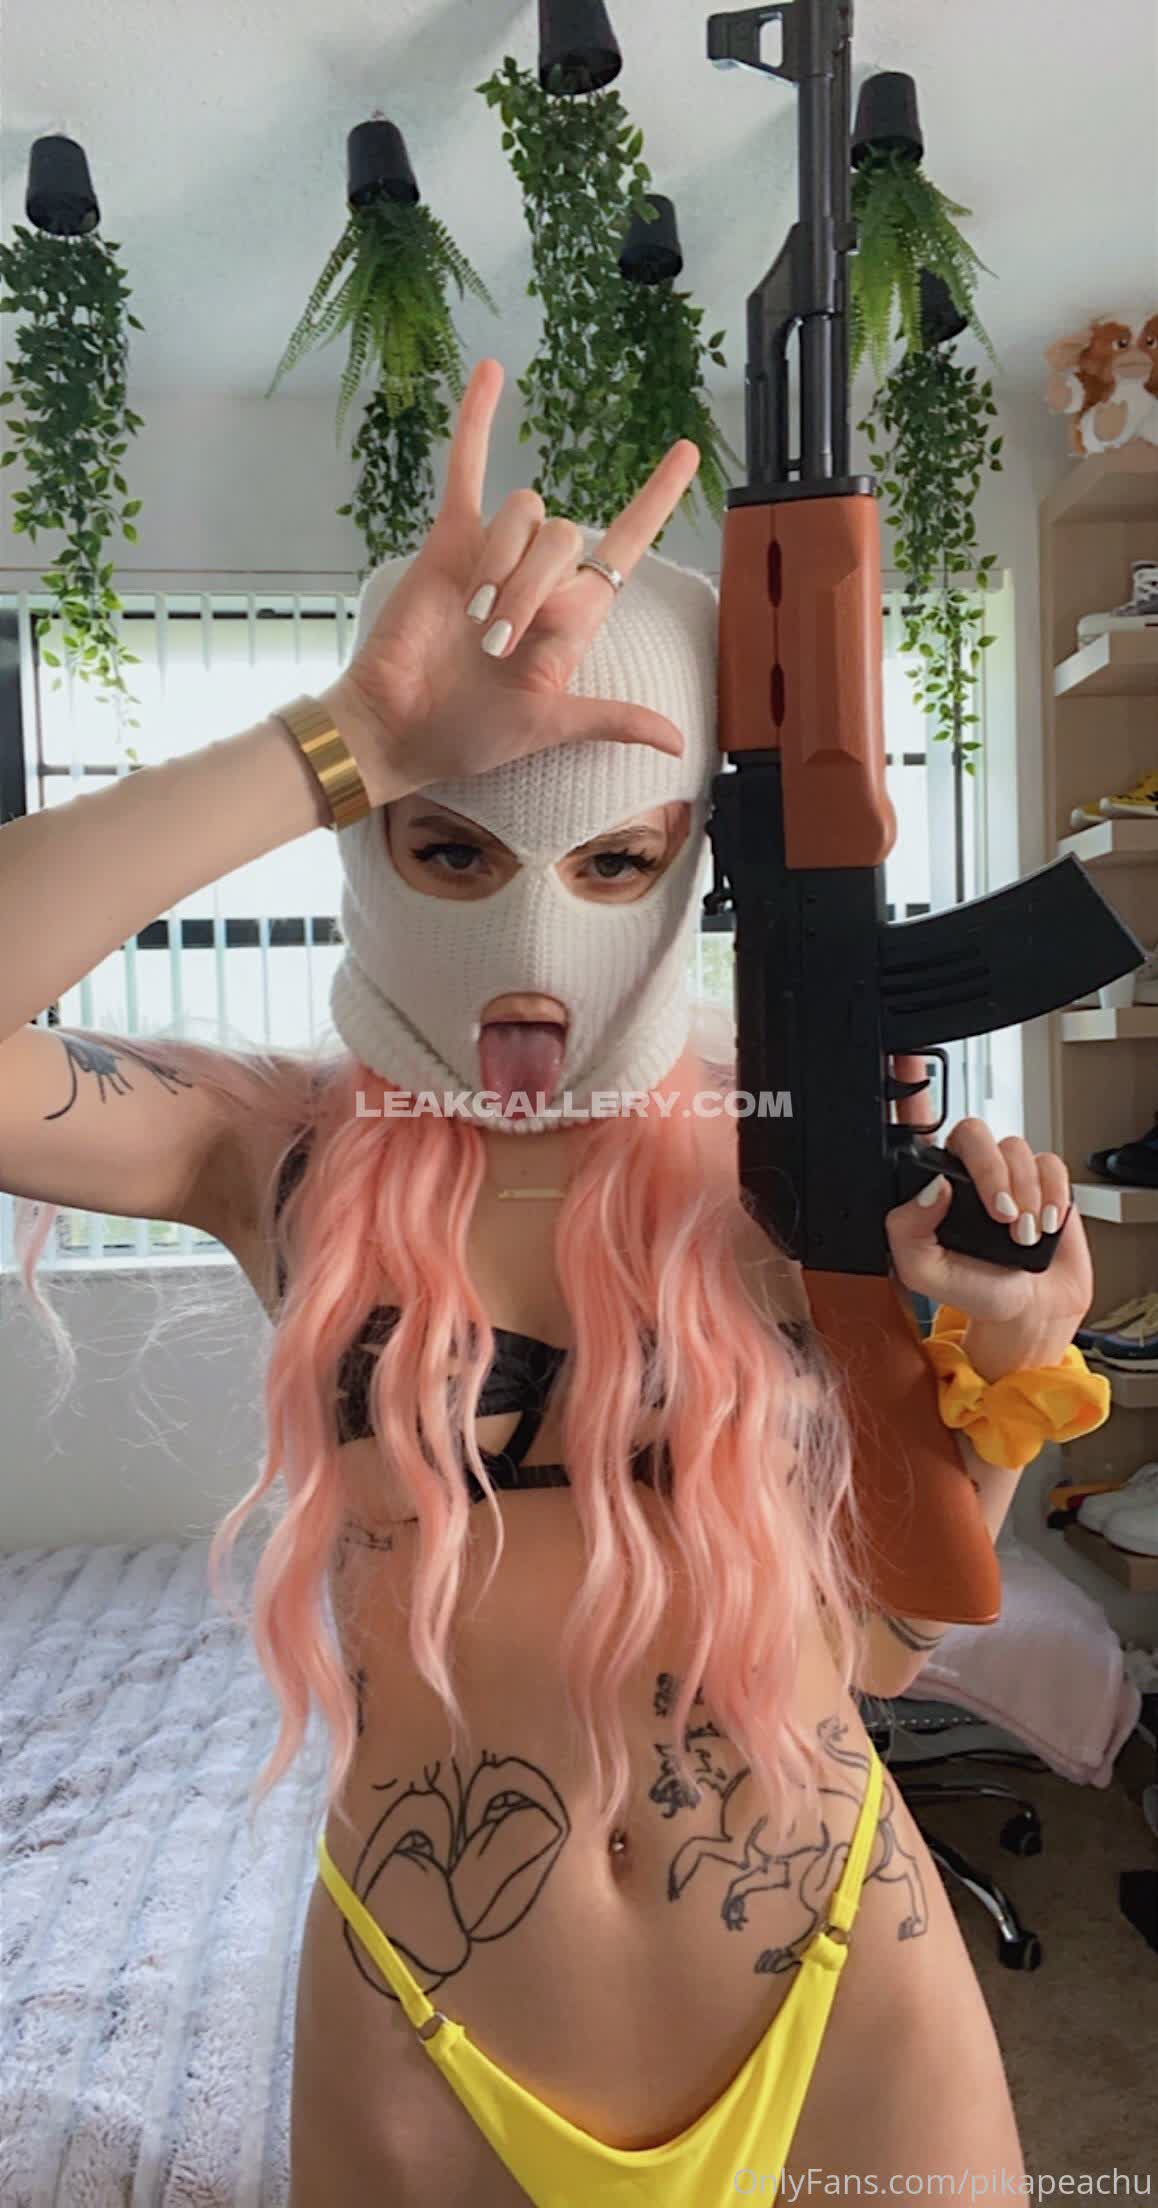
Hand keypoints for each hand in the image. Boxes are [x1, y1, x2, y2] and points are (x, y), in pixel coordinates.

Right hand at [319, 356, 701, 803]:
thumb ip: (611, 719)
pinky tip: (491, 373)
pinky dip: (477, 424)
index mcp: (571, 617)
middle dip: (534, 590)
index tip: (686, 451)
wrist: (398, 727)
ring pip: (523, 513)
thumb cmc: (469, 733)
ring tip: (474, 617)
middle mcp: (539, 578)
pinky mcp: (450, 543)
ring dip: (503, 565)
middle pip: (564, 536)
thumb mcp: (549, 727)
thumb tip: (678, 744)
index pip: (624, 546)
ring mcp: (495, 556)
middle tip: (500, 643)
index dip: (655, 499)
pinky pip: (467, 473)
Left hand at [883, 1053, 1093, 1380]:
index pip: (925, 1139)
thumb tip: (932, 1188)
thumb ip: (908, 1232)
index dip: (921, 1108)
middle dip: (991, 1172)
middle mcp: (971, 1174)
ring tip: (1022, 1236)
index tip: (931, 1136)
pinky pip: (1052, 1164)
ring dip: (1025, 1195)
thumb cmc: (976, 1290)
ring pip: (1017, 1149)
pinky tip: (1046, 1225)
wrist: (1028, 1312)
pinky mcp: (1046, 1182)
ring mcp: (1010, 1174)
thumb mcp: (924, 1272)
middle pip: (975, 1133)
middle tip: (1001, 1214)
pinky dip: (1053, 1195)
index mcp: (935, 1188)